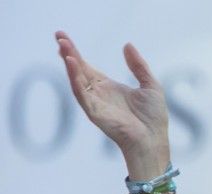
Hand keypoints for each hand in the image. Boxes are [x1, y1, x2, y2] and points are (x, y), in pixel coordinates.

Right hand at [55, 32, 170, 179]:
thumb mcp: (150, 85)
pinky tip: (71, 64)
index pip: (86, 66)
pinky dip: (74, 79)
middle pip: (78, 70)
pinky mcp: (94, 112)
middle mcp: (98, 94)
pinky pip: (81, 94)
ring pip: (77, 80)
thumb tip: (127, 45)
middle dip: (68, 52)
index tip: (62, 37)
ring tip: (63, 46)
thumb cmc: (153, 118)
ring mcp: (95, 103)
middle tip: (58, 35)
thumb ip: (138, 65)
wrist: (153, 140)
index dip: (75, 52)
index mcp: (108, 87)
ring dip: (69, 63)